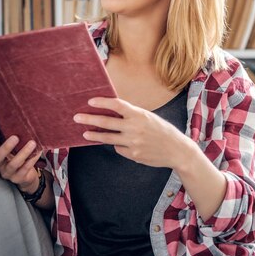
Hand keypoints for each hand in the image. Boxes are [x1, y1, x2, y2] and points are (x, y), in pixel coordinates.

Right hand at [0, 114, 41, 193]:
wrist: (25, 176)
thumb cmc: (17, 156)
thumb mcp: (12, 147)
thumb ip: (10, 135)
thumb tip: (16, 114)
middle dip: (6, 146)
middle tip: (16, 137)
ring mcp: (7, 172)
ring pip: (13, 164)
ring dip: (23, 153)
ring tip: (32, 143)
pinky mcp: (17, 178)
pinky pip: (25, 169)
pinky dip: (32, 160)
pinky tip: (38, 152)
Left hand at [75, 98, 195, 168]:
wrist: (177, 150)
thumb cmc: (162, 131)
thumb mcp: (149, 118)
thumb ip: (132, 115)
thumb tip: (112, 112)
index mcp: (139, 115)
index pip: (117, 105)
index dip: (102, 102)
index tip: (90, 101)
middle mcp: (135, 128)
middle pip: (106, 122)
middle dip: (89, 119)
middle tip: (77, 117)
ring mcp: (133, 142)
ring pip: (107, 138)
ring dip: (95, 135)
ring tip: (85, 133)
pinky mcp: (133, 154)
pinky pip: (118, 148)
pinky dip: (117, 145)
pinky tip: (123, 143)